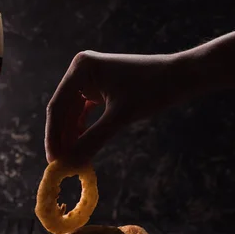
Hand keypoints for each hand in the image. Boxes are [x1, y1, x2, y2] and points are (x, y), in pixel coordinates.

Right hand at [45, 50, 183, 164]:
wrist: (181, 76)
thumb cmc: (152, 91)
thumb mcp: (120, 118)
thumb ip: (93, 140)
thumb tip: (70, 163)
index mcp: (81, 68)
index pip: (58, 106)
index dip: (53, 135)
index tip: (53, 161)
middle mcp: (81, 68)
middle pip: (62, 109)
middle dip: (62, 137)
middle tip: (60, 165)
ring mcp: (90, 76)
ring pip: (72, 111)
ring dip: (71, 134)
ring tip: (71, 160)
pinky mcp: (100, 85)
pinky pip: (84, 109)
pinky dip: (83, 127)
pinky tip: (81, 146)